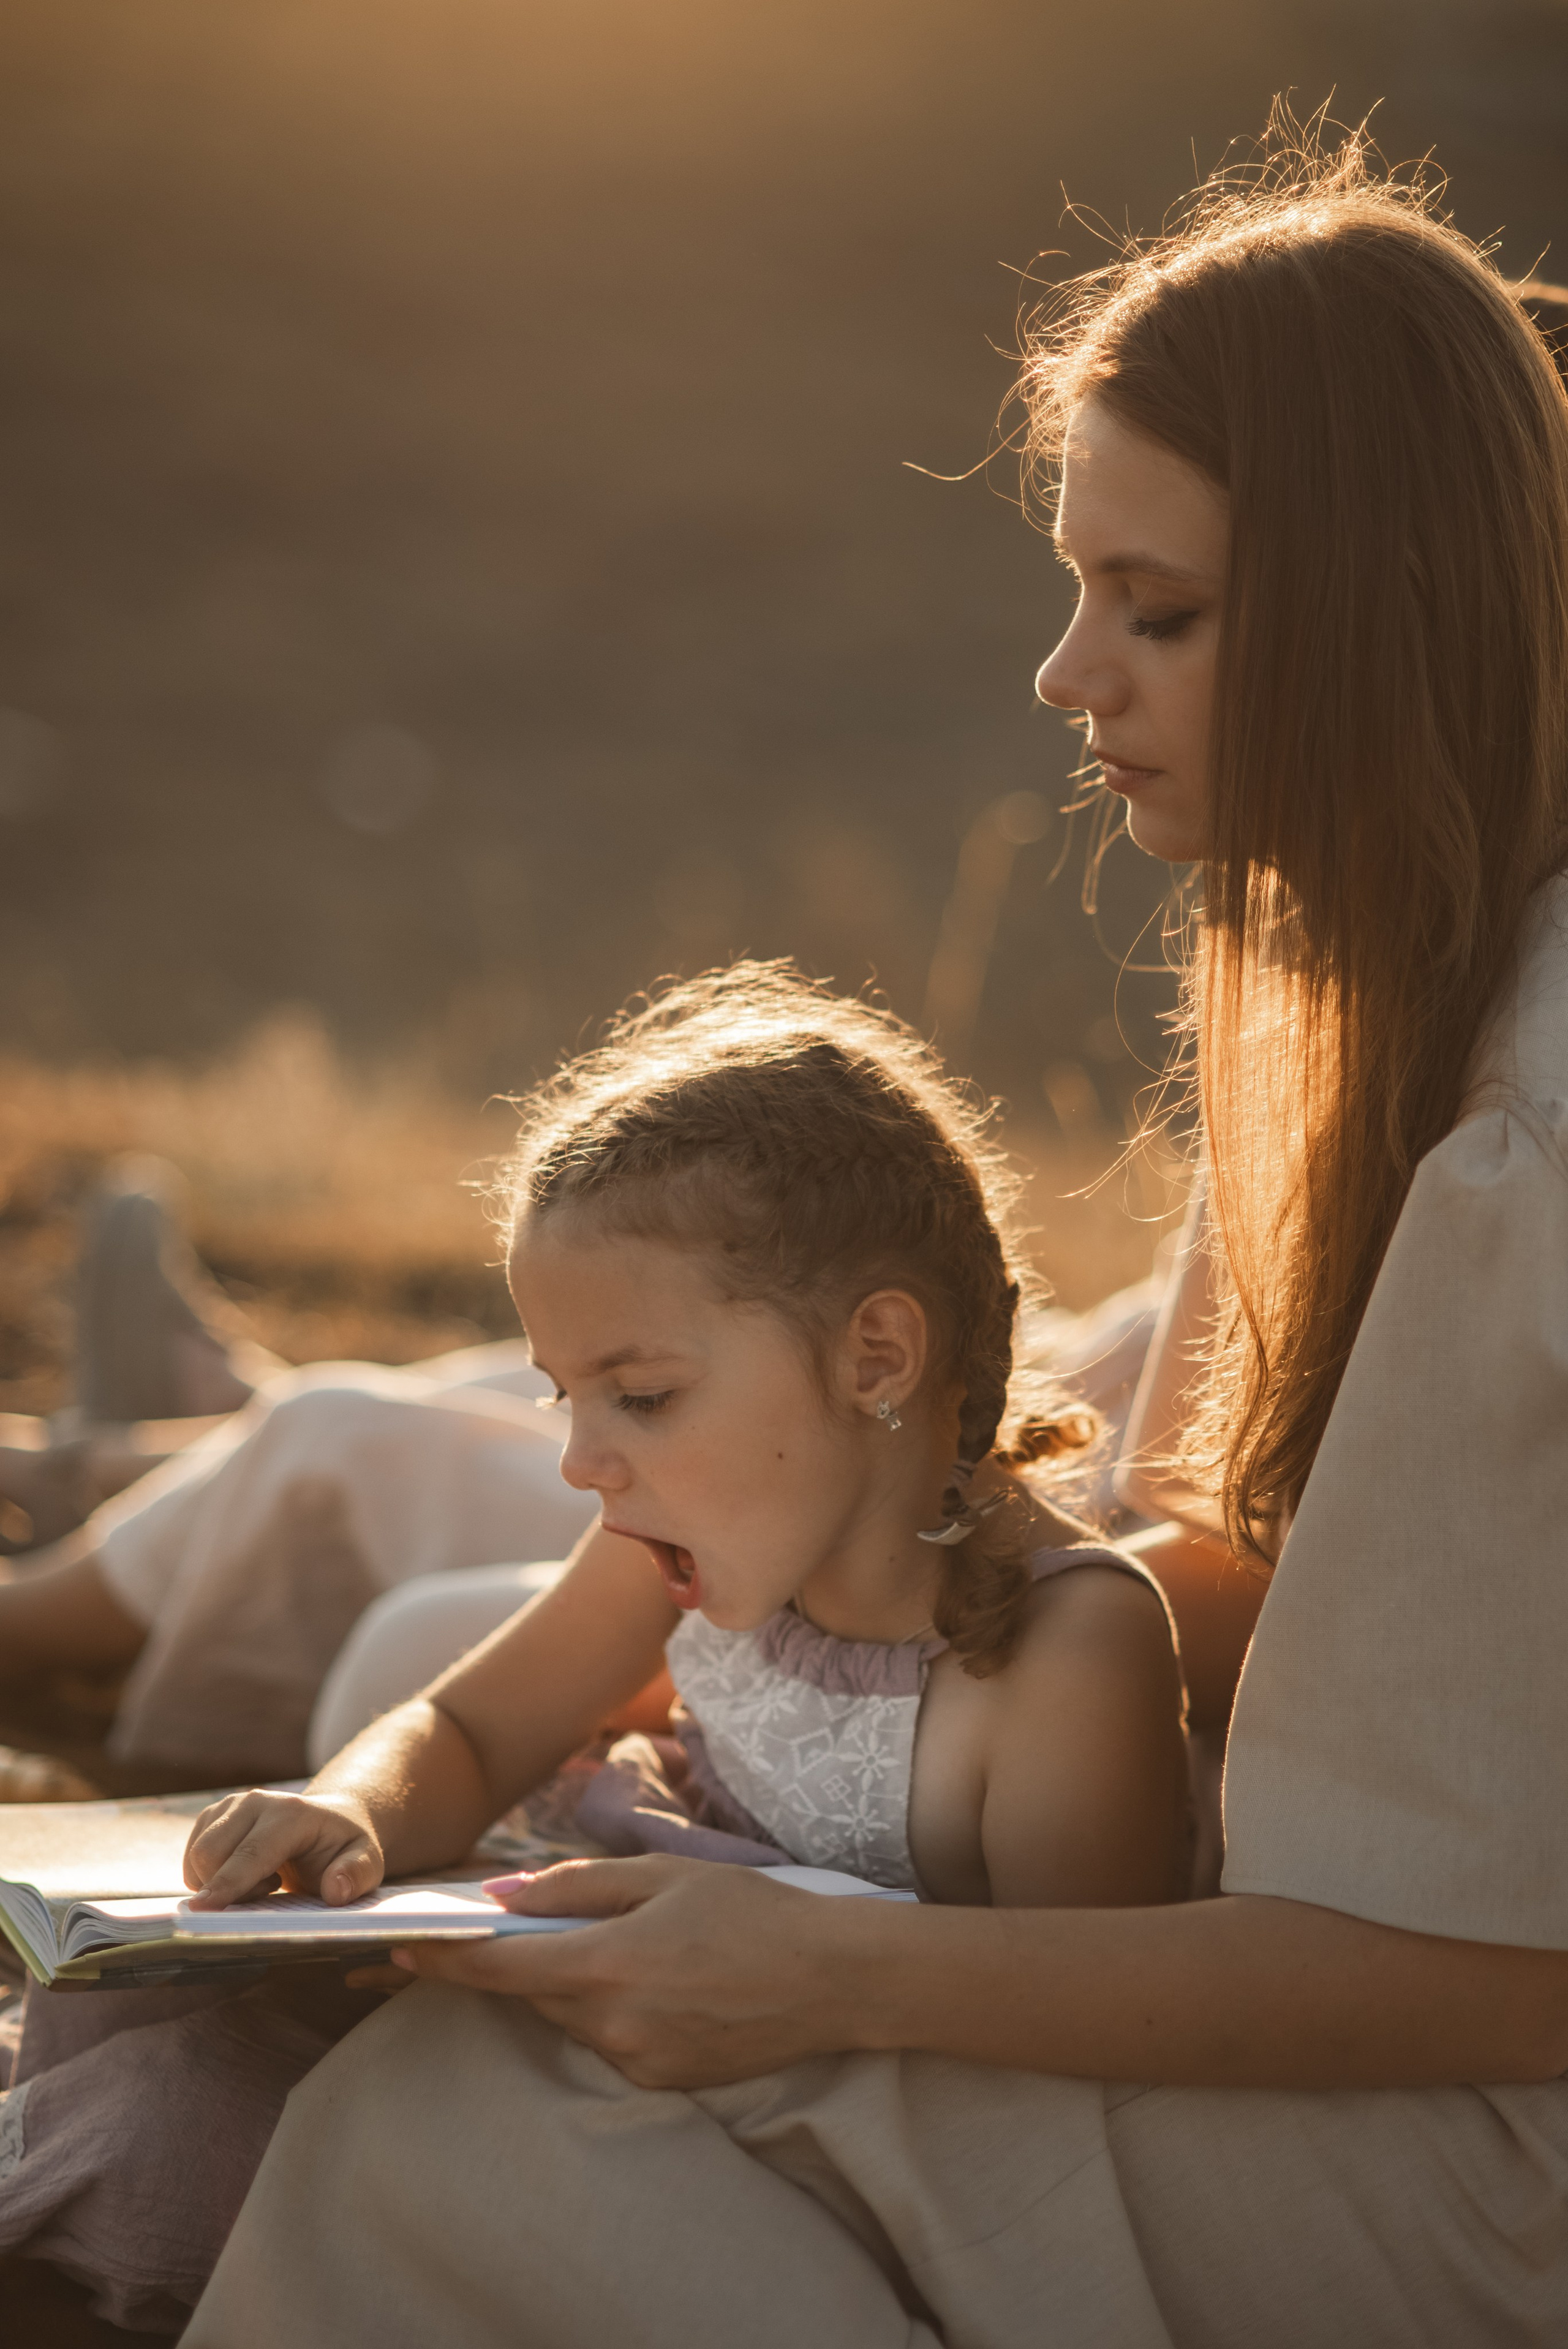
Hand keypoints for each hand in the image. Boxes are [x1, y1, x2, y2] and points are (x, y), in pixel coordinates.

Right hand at [183, 1788, 385, 1908]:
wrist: (329, 1823)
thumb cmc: (344, 1849)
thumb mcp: (367, 1862)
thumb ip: (356, 1875)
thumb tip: (336, 1891)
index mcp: (292, 1813)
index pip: (251, 1853)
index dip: (227, 1883)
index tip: (202, 1910)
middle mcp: (255, 1801)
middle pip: (211, 1855)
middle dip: (228, 1890)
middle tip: (270, 1891)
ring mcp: (230, 1805)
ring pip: (197, 1856)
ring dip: (219, 1884)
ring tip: (263, 1881)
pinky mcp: (213, 1815)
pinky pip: (191, 1857)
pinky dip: (209, 1877)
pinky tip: (244, 1873)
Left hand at [388, 1855, 876, 2087]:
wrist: (831, 1979)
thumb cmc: (750, 1912)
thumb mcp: (663, 1875)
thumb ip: (577, 1886)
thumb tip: (504, 1897)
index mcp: (607, 1965)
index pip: (498, 1969)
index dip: (442, 1958)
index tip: (396, 1947)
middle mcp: (613, 2026)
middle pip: (532, 1993)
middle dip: (511, 1961)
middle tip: (495, 1927)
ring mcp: (637, 2062)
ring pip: (572, 2017)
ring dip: (569, 1982)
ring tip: (615, 1943)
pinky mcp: (662, 2081)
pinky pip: (611, 2041)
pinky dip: (612, 2009)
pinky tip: (660, 1979)